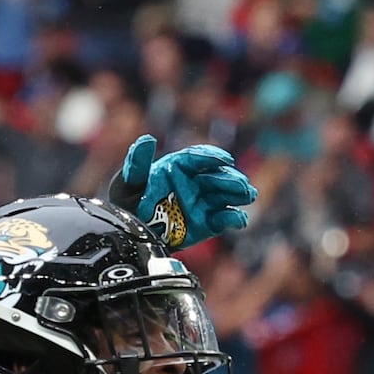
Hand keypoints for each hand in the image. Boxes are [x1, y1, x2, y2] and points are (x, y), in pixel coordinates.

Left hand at [109, 135, 257, 251]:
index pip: (197, 158)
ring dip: (238, 194)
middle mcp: (194, 182)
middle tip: (241, 184)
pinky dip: (233, 219)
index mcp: (177, 167)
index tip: (223, 159)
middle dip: (230, 179)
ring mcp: (203, 202)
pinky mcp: (208, 223)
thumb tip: (146, 139)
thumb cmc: (127, 204)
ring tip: (247, 195)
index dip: (211, 157)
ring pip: (226, 195)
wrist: (131, 233)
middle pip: (217, 177)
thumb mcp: (126, 184)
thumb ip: (136, 164)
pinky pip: (224, 219)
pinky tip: (238, 219)